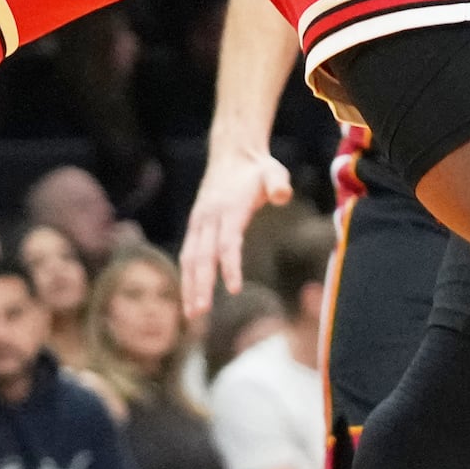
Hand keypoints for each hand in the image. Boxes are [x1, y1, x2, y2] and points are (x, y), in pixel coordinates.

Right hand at [180, 140, 292, 323]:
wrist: (231, 153)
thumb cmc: (257, 169)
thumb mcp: (273, 171)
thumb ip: (278, 183)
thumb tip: (282, 195)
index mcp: (229, 208)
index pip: (227, 242)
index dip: (230, 265)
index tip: (234, 289)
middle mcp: (209, 217)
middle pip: (203, 255)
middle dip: (200, 284)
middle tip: (201, 312)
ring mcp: (199, 221)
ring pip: (190, 257)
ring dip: (189, 285)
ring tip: (192, 315)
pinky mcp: (195, 225)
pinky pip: (188, 254)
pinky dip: (187, 276)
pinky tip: (189, 297)